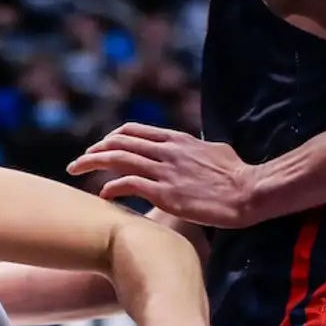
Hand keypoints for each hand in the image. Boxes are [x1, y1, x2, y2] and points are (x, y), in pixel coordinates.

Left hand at [68, 124, 261, 228]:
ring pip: (118, 158)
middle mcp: (166, 150)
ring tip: (76, 170)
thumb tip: (194, 147)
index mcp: (175, 139)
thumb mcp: (214, 150)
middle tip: (78, 162)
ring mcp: (164, 170)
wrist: (249, 191)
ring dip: (92, 163)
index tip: (99, 149)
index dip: (110, 139)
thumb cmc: (236, 174)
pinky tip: (103, 194)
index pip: (132, 131)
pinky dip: (111, 187)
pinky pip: (128, 185)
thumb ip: (195, 148)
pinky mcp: (165, 193)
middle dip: (93, 151)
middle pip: (119, 142)